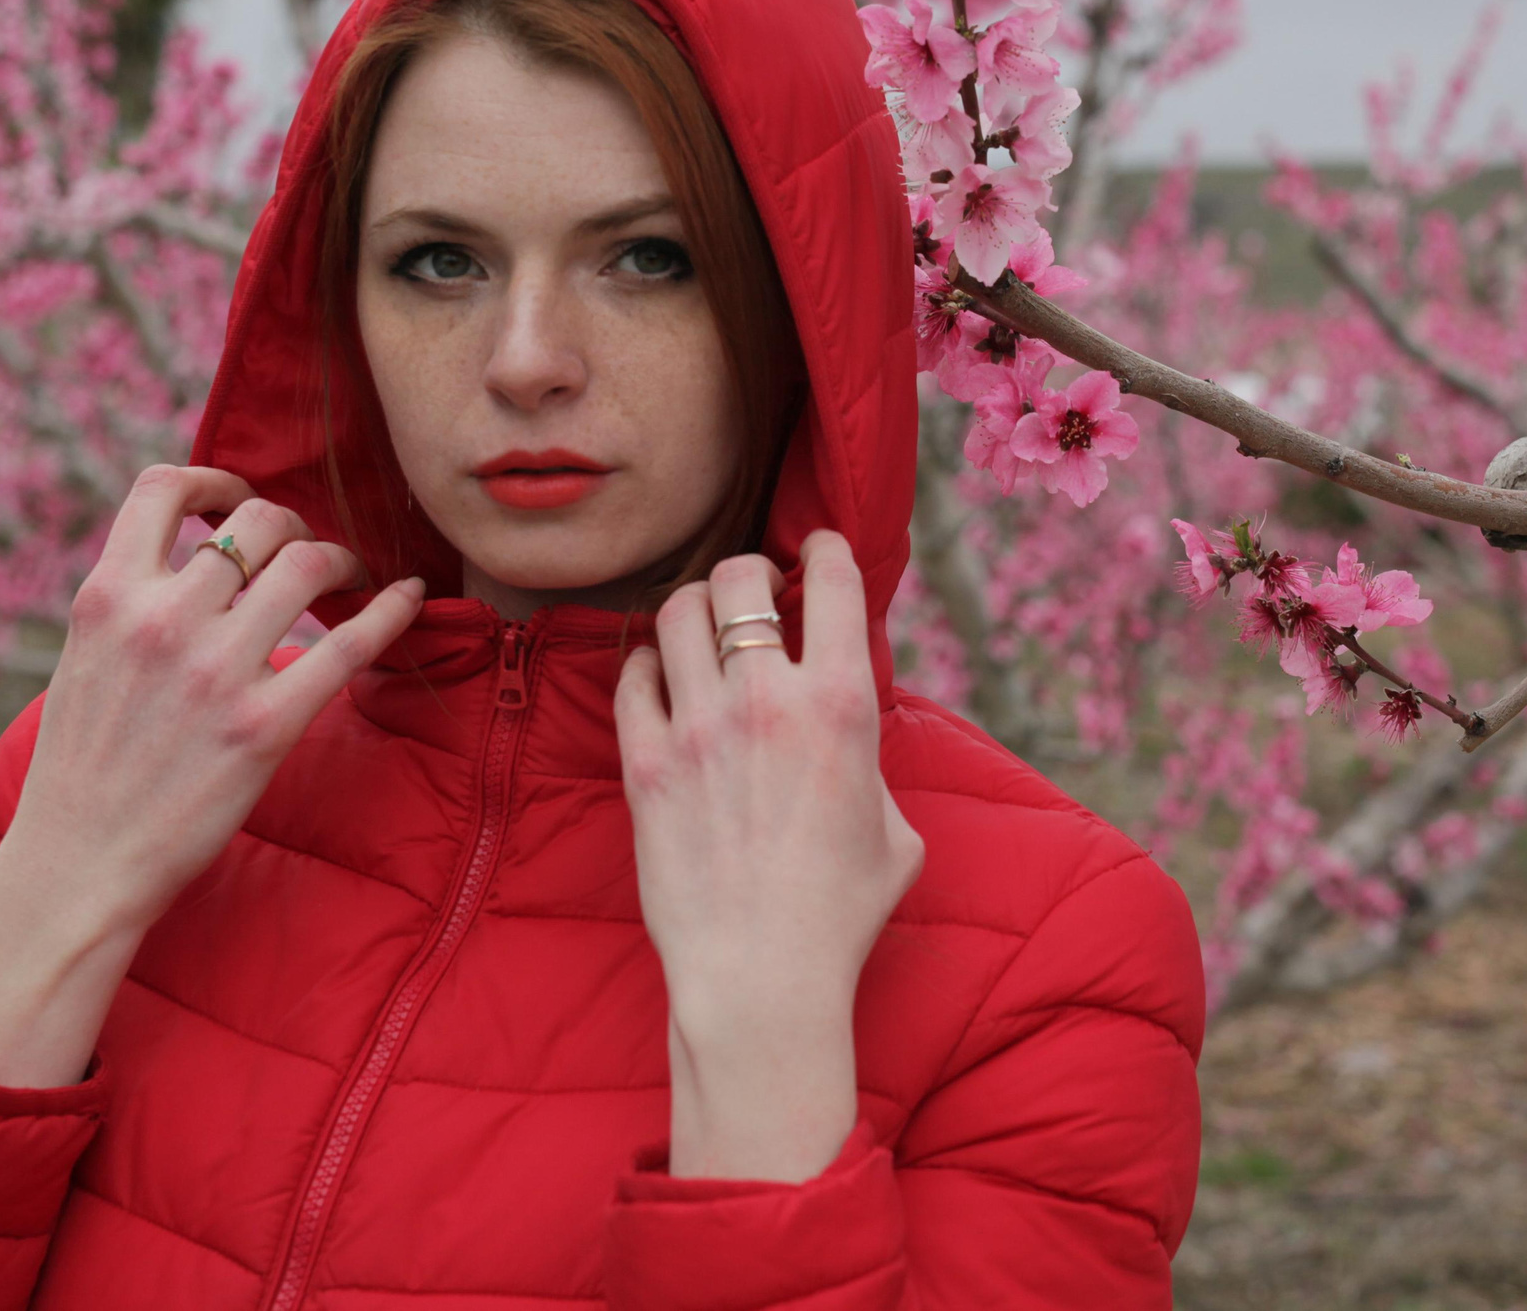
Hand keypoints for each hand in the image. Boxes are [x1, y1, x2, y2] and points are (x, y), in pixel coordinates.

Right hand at [0, 464, 424, 1086]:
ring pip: (307, 563)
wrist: (77, 868)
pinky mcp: (264, 724)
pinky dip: (391, 610)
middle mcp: (159, 620)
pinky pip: (349, 644)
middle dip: (293, 525)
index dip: (213, 476)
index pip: (162, 488)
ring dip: (341, 559)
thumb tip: (194, 558)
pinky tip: (409, 598)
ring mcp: (214, 671)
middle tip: (308, 553)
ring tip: (351, 578)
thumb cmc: (85, 769)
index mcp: (105, 598)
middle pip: (257, 520)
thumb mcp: (86, 661)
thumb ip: (133, 605)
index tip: (237, 495)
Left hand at [615, 529, 923, 1178]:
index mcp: (841, 704)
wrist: (762, 978)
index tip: (815, 551)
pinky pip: (632, 675)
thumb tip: (850, 729)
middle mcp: (766, 699)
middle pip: (738, 577)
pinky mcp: (644, 763)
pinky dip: (646, 664)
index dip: (823, 548)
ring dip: (692, 608)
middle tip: (751, 593)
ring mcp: (697, 727)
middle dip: (747, 572)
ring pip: (675, 612)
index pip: (831, 578)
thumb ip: (871, 760)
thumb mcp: (895, 826)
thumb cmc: (841, 913)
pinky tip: (661, 678)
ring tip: (701, 627)